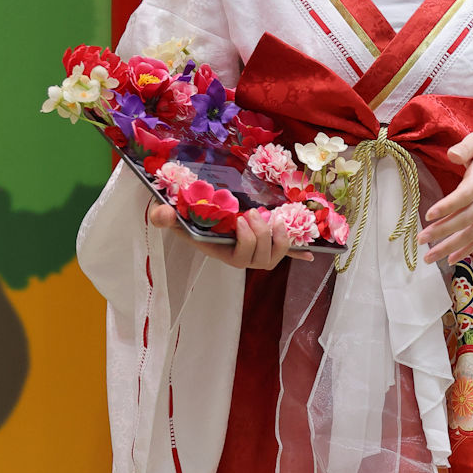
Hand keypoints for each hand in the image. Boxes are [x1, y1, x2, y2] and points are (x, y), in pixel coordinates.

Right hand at [147, 201, 310, 269]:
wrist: (194, 216)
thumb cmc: (185, 220)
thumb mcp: (172, 217)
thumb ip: (164, 217)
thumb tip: (161, 213)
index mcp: (222, 253)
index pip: (241, 258)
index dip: (247, 241)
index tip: (240, 219)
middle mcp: (241, 257)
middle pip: (262, 259)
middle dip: (262, 235)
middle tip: (253, 213)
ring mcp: (255, 252)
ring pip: (276, 256)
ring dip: (281, 240)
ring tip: (275, 221)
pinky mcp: (265, 244)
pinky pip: (284, 254)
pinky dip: (297, 252)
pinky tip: (311, 253)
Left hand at [420, 134, 472, 265]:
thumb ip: (466, 147)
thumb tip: (452, 155)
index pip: (465, 195)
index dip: (447, 206)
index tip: (429, 215)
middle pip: (466, 219)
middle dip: (442, 232)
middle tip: (421, 239)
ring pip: (472, 234)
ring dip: (450, 247)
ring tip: (430, 257)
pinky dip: (466, 250)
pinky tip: (450, 260)